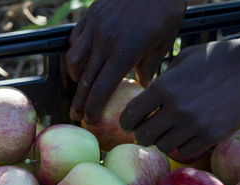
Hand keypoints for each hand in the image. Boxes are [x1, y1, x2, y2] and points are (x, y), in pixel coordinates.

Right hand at [65, 0, 186, 123]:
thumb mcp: (164, 40)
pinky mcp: (89, 16)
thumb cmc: (165, 9)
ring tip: (80, 86)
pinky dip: (75, 54)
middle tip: (76, 114)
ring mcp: (94, 27)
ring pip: (74, 60)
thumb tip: (141, 85)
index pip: (102, 87)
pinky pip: (74, 40)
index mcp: (125, 51)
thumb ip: (149, 66)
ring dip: (75, 78)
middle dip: (79, 101)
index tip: (89, 119)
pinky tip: (82, 59)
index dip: (93, 106)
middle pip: (85, 80)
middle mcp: (104, 41)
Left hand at [120, 36, 239, 156]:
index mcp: (163, 87)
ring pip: (163, 146)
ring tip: (166, 132)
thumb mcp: (182, 60)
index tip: (127, 124)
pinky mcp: (211, 135)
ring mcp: (194, 124)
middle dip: (141, 134)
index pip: (131, 114)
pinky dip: (181, 146)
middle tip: (145, 131)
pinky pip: (185, 151)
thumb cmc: (215, 58)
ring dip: (161, 140)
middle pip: (144, 135)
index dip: (126, 122)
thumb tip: (145, 93)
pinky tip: (185, 136)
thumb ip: (161, 78)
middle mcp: (175, 108)